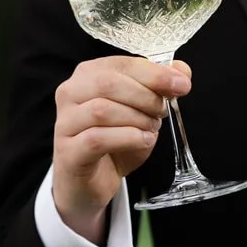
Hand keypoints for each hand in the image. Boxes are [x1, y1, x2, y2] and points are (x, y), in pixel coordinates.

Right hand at [53, 55, 190, 239]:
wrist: (91, 182)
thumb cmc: (114, 142)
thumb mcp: (142, 112)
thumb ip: (159, 88)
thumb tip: (181, 70)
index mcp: (87, 75)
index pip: (121, 64)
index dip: (154, 73)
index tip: (181, 85)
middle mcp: (70, 93)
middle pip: (108, 83)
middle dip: (145, 96)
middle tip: (162, 112)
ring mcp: (65, 123)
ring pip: (101, 110)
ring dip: (136, 119)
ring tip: (151, 129)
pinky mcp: (68, 151)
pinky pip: (98, 139)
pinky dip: (128, 138)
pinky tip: (143, 141)